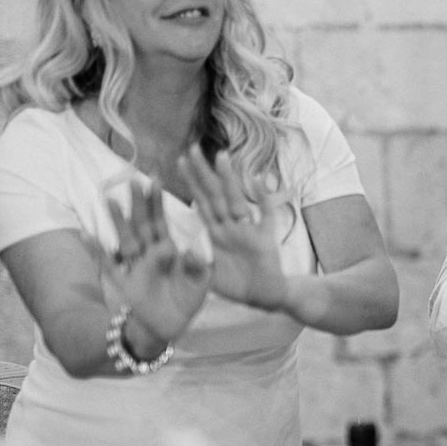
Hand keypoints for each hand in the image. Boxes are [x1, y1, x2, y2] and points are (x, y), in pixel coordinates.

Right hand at [102, 180, 209, 349]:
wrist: (170, 326)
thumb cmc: (186, 299)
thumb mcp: (200, 283)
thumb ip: (198, 266)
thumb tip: (192, 251)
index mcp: (167, 250)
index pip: (160, 221)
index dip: (157, 203)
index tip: (155, 180)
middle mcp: (148, 254)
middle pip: (141, 224)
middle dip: (138, 204)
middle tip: (134, 180)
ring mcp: (134, 267)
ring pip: (125, 239)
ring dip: (117, 221)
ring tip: (108, 199)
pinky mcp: (125, 283)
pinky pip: (109, 266)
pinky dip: (98, 251)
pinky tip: (86, 235)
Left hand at [177, 145, 289, 311]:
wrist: (265, 298)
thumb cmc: (237, 286)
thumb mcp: (210, 278)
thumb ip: (198, 264)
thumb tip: (186, 249)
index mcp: (216, 234)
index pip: (202, 202)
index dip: (192, 182)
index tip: (179, 160)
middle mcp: (232, 227)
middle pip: (215, 195)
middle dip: (204, 172)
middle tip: (192, 147)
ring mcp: (249, 231)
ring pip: (237, 200)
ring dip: (229, 178)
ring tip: (221, 156)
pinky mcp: (267, 240)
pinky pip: (266, 216)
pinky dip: (263, 199)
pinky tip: (258, 180)